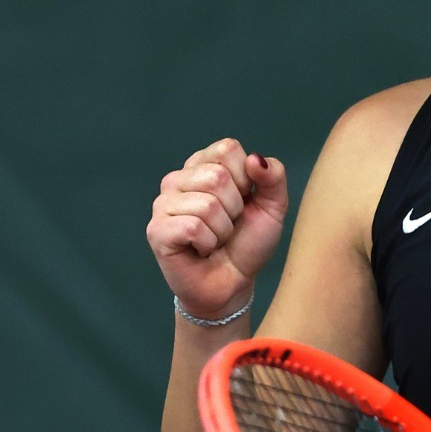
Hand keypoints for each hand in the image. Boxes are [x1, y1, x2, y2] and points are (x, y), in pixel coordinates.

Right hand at [146, 138, 289, 318]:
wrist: (233, 283)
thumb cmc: (247, 243)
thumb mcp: (272, 206)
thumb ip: (274, 176)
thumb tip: (254, 159)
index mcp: (203, 164)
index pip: (227, 149)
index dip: (246, 180)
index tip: (242, 202)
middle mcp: (178, 178)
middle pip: (217, 176)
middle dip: (234, 209)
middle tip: (227, 226)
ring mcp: (163, 203)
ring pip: (207, 204)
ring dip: (222, 230)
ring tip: (214, 240)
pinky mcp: (156, 230)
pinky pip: (192, 227)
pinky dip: (208, 243)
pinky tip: (200, 250)